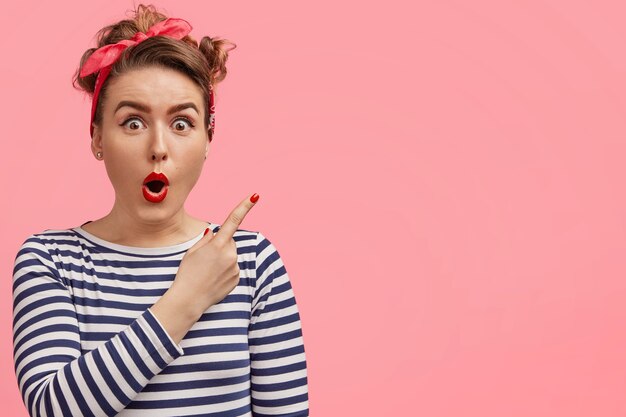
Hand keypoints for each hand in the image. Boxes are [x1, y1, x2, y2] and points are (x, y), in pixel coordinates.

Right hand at [171, 193, 258, 316]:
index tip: (255, 195)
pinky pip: (232, 268)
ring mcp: (235, 267)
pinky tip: (214, 279)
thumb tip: (215, 233)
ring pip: (231, 255)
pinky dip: (225, 271)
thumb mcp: (192, 251)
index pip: (233, 220)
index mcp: (218, 244)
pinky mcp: (237, 278)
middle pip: (229, 241)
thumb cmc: (187, 273)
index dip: (245, 206)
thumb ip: (206, 239)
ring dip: (223, 259)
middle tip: (205, 259)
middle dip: (220, 245)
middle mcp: (230, 254)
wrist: (189, 300)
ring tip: (208, 271)